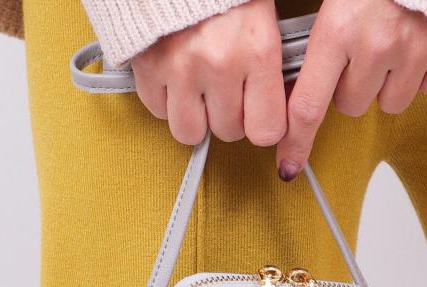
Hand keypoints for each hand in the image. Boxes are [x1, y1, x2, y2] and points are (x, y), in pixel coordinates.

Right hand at [131, 0, 285, 146]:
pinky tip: (174, 77)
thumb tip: (278, 107)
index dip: (262, 126)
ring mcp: (180, 68)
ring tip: (199, 90)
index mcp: (258, 49)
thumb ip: (273, 65)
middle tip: (227, 90)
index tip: (259, 116)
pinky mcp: (147, 67)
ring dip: (196, 117)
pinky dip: (165, 100)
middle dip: (229, 116)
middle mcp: (220, 63)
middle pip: (229, 132)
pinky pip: (158, 112)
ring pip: (191, 132)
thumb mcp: (264, 15)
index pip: (267, 130)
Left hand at [276, 0, 426, 179]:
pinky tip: (419, 45)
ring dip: (388, 82)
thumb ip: (317, 39)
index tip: (288, 165)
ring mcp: (415, 52)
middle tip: (362, 51)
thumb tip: (293, 82)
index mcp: (338, 29)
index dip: (296, 141)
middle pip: (352, 105)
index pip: (308, 106)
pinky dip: (422, 74)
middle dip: (353, 86)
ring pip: (390, 102)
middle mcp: (376, 45)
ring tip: (393, 43)